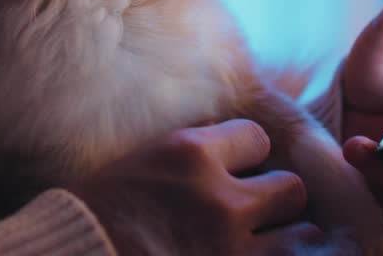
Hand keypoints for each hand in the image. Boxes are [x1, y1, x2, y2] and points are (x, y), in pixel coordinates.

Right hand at [71, 119, 328, 254]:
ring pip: (300, 236)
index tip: (234, 171)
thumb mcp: (146, 159)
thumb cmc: (104, 211)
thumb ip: (194, 150)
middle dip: (276, 200)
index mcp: (190, 154)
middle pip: (291, 188)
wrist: (82, 252)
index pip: (258, 138)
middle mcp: (219, 198)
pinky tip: (246, 254)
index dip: (248, 156)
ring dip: (282, 240)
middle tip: (254, 212)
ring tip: (258, 242)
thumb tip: (233, 141)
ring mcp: (231, 246)